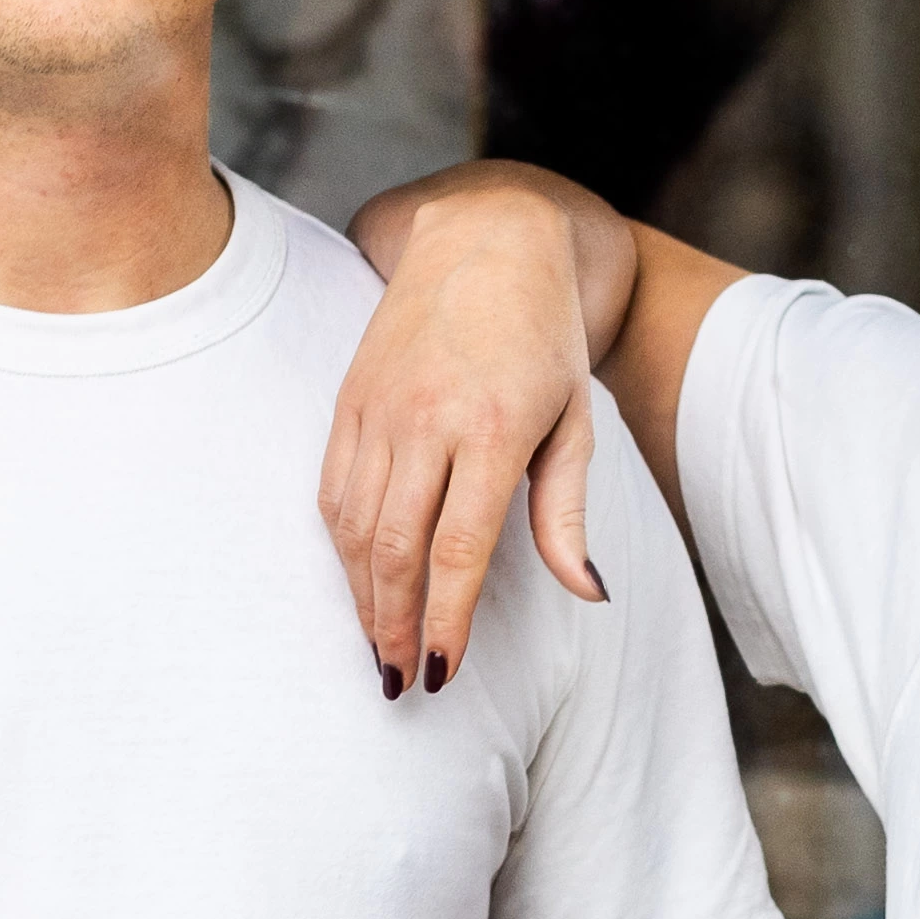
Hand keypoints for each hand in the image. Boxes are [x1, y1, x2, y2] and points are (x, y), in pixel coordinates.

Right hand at [320, 183, 599, 689]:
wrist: (484, 238)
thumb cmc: (543, 335)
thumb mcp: (575, 420)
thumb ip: (568, 513)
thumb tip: (588, 593)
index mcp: (490, 430)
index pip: (457, 551)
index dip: (445, 620)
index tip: (442, 671)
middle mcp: (425, 421)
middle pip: (396, 549)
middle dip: (393, 625)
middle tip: (399, 679)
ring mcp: (378, 409)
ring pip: (354, 526)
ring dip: (361, 596)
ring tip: (376, 647)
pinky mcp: (348, 399)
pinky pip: (331, 489)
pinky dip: (342, 545)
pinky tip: (358, 581)